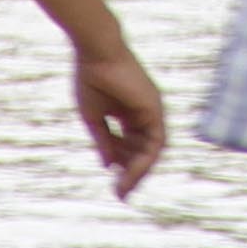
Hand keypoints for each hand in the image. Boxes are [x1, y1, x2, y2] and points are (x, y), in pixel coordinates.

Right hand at [73, 31, 169, 196]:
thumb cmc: (90, 79)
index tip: (113, 184)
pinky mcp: (155, 109)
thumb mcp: (94, 118)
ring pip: (152, 150)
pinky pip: (156, 142)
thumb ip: (103, 141)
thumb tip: (108, 166)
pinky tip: (131, 173)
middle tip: (121, 194)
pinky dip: (145, 159)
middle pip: (143, 150)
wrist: (95, 53)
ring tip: (124, 189)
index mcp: (127, 112)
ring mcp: (152, 110)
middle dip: (132, 173)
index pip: (130, 144)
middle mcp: (143, 113)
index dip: (122, 165)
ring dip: (139, 171)